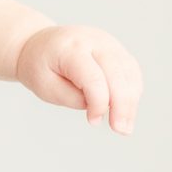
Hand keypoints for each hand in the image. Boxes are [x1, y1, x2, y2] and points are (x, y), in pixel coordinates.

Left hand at [14, 24, 141, 133]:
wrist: (39, 44)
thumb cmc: (40, 67)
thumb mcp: (45, 86)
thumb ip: (72, 98)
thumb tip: (101, 107)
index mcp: (71, 48)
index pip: (93, 77)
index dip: (98, 102)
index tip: (93, 122)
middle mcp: (94, 40)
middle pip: (116, 73)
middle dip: (121, 105)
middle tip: (120, 130)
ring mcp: (108, 42)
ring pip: (129, 72)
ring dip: (131, 102)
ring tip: (125, 127)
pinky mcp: (116, 49)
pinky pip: (131, 71)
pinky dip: (132, 92)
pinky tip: (127, 111)